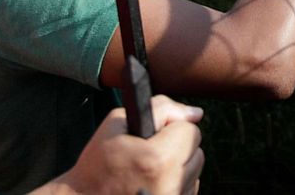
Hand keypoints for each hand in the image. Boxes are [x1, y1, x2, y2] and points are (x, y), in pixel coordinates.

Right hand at [48, 96, 204, 194]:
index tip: (153, 134)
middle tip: (150, 152)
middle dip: (177, 147)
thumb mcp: (117, 123)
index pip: (190, 130)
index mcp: (157, 160)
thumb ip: (161, 108)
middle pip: (196, 152)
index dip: (171, 126)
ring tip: (150, 170)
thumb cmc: (98, 163)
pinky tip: (153, 184)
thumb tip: (195, 113)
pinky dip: (176, 184)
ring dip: (178, 166)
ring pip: (195, 171)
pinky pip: (189, 189)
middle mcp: (170, 185)